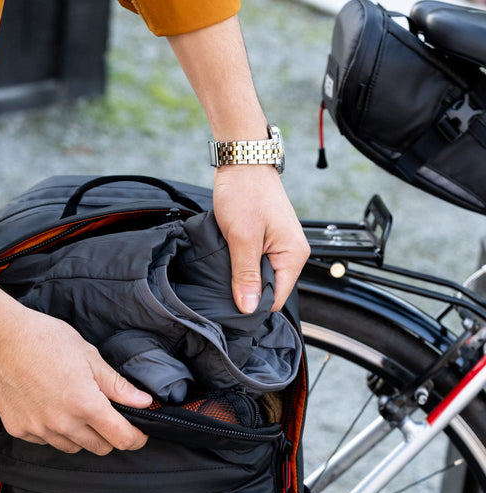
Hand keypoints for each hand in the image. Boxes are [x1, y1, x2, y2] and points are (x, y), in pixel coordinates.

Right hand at [0, 219, 151, 455]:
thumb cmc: (43, 338)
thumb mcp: (89, 356)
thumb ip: (117, 385)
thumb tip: (144, 402)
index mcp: (86, 405)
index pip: (122, 439)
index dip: (136, 438)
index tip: (139, 433)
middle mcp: (63, 424)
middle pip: (100, 447)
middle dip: (110, 436)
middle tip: (107, 415)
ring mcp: (39, 430)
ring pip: (73, 447)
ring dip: (81, 435)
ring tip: (75, 408)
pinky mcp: (18, 429)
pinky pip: (46, 441)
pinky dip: (54, 432)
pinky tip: (50, 408)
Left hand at [212, 165, 309, 312]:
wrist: (242, 160)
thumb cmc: (245, 191)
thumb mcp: (242, 237)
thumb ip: (246, 275)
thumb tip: (248, 308)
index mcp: (294, 256)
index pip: (276, 299)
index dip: (253, 305)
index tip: (232, 303)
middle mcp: (292, 254)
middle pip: (269, 290)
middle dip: (247, 291)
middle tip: (223, 284)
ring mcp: (279, 248)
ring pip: (260, 278)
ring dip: (242, 277)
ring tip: (225, 268)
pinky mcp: (267, 242)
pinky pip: (255, 264)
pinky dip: (241, 265)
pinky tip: (228, 259)